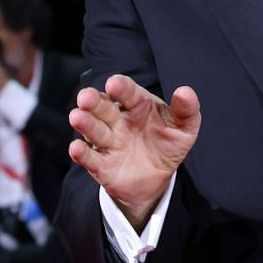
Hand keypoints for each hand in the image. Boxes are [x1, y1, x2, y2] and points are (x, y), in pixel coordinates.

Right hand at [68, 74, 202, 226]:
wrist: (157, 178)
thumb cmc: (168, 144)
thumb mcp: (184, 128)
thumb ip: (186, 110)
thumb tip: (186, 92)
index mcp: (137, 105)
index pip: (127, 92)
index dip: (121, 87)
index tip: (114, 84)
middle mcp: (118, 120)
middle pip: (104, 108)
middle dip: (94, 101)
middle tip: (86, 97)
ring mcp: (108, 141)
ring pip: (94, 130)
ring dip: (85, 123)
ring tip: (77, 117)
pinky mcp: (101, 165)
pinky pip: (90, 158)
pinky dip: (82, 154)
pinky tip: (76, 149)